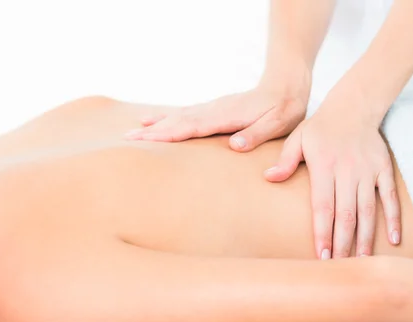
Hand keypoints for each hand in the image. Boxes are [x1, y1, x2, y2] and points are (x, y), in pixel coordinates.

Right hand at [124, 74, 310, 151]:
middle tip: (126, 140)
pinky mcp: (214, 110)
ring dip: (156, 125)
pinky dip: (168, 119)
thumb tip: (234, 145)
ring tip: (133, 131)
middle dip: (153, 132)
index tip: (146, 142)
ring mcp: (213, 109)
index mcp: (227, 117)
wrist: (286, 84)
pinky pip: (186, 115)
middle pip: (178, 122)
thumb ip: (256, 135)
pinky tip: (156, 121)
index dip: (168, 135)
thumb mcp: (278, 124)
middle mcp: (215, 110)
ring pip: (178, 117)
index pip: (192, 127)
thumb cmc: (285, 108)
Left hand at [264, 86, 400, 258]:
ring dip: (365, 237)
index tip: (321, 255)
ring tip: (363, 262)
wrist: (353, 106)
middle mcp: (347, 171)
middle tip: (339, 267)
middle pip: (346, 213)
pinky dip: (393, 218)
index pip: (323, 206)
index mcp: (324, 167)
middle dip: (342, 242)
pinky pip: (389, 197)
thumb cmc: (320, 127)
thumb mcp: (298, 138)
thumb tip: (269, 178)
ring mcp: (367, 171)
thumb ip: (285, 160)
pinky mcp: (383, 169)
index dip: (323, 232)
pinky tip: (393, 240)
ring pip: (368, 210)